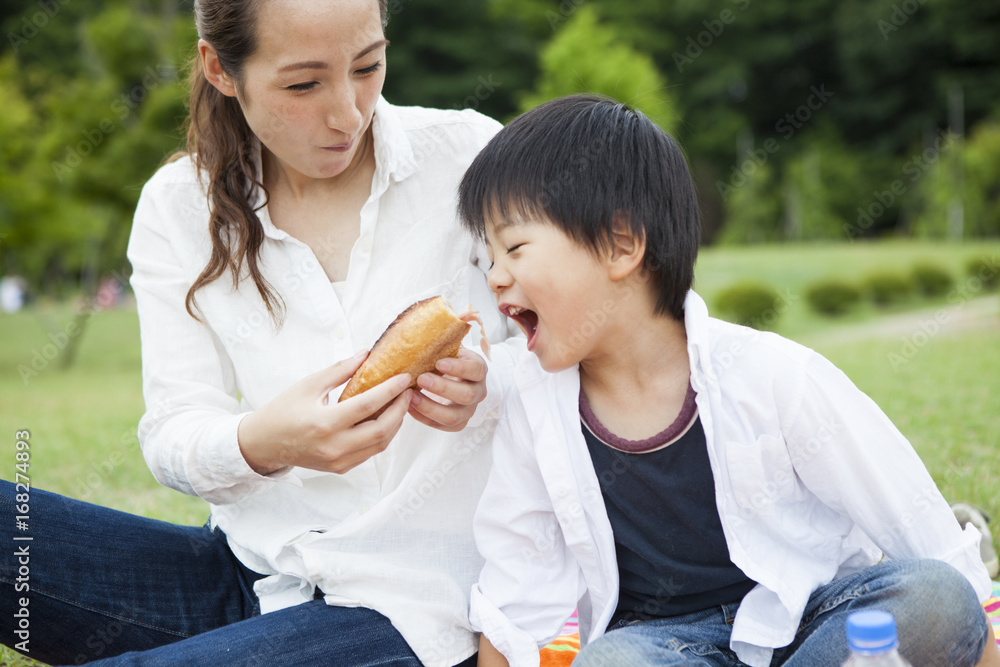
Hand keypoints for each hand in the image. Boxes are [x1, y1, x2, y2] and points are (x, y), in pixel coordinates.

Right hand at [238, 350, 412, 475]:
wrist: (263, 443)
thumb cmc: (283, 410)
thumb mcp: (309, 384)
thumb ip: (340, 370)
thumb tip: (366, 354)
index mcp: (324, 423)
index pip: (369, 405)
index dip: (391, 390)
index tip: (405, 377)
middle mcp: (334, 446)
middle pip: (382, 430)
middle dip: (400, 409)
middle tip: (407, 391)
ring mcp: (338, 461)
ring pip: (381, 445)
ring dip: (395, 424)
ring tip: (399, 404)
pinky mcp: (340, 468)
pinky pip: (370, 453)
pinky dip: (382, 436)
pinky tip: (385, 419)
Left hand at [407, 348, 487, 431]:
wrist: (451, 377)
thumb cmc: (446, 359)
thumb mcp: (449, 348)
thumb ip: (443, 340)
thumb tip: (433, 325)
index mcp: (478, 370)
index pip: (475, 370)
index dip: (458, 368)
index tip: (439, 362)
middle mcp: (478, 392)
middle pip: (466, 395)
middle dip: (442, 388)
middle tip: (421, 379)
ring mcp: (469, 410)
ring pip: (454, 416)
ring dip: (430, 407)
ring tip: (411, 396)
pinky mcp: (458, 423)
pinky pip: (441, 426)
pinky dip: (423, 418)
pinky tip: (409, 407)